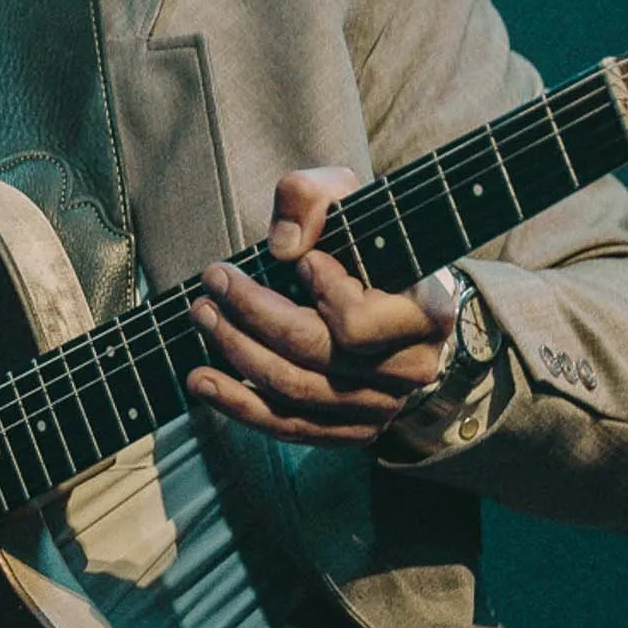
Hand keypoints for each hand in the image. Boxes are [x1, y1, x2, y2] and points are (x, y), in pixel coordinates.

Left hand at [186, 167, 458, 447]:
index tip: (302, 261)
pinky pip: (289, 426)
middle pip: (314, 354)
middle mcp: (412, 369)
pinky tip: (204, 382)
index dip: (324, 291)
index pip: (359, 324)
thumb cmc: (367, 242)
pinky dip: (240, 405)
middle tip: (213, 282)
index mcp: (426, 315)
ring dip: (237, 353)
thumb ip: (312, 197)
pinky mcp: (352, 430)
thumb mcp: (345, 198)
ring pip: (294, 391)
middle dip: (252, 314)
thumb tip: (281, 248)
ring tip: (201, 317)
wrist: (389, 291)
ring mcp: (382, 407)